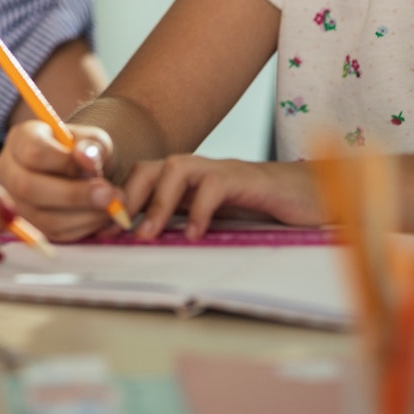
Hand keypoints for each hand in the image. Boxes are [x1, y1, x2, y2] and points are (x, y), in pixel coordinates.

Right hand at [0, 119, 122, 241]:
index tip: (95, 167)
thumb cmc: (83, 150)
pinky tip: (101, 216)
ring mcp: (16, 201)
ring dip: (84, 215)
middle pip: (29, 188)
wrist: (79, 170)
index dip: (65, 163)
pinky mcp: (32, 226)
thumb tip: (86, 158)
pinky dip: (83, 228)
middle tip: (110, 196)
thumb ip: (92, 146)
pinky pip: (54, 234)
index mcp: (21, 139)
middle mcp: (9, 171)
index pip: (34, 152)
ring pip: (42, 217)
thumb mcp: (93, 140)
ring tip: (113, 206)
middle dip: (74, 195)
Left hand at [122, 155, 325, 237]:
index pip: (143, 181)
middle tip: (116, 230)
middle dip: (128, 196)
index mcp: (190, 182)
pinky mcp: (247, 180)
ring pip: (176, 169)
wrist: (315, 198)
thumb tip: (150, 246)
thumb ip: (189, 225)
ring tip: (149, 233)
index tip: (98, 234)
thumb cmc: (265, 213)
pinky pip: (215, 185)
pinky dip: (200, 209)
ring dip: (157, 201)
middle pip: (150, 167)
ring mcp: (223, 171)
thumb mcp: (220, 222)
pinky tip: (196, 234)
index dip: (118, 203)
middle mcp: (201, 171)